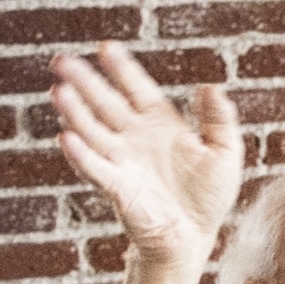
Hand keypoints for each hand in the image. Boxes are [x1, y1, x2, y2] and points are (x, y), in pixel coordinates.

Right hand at [52, 45, 244, 258]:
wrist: (195, 235)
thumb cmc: (208, 194)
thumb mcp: (225, 152)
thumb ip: (219, 120)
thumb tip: (211, 86)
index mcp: (159, 122)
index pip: (136, 88)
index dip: (122, 69)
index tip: (105, 47)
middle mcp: (133, 136)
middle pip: (104, 103)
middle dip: (84, 82)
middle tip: (61, 61)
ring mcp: (121, 160)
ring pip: (91, 130)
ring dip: (74, 113)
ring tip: (59, 92)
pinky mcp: (117, 187)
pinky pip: (95, 168)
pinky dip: (81, 154)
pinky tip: (66, 138)